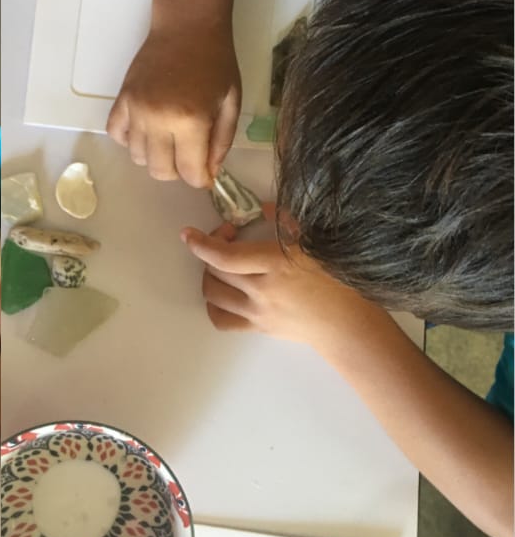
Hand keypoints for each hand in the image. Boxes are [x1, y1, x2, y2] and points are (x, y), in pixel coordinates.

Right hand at [107, 23, 240, 187]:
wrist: (186, 27)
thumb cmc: (215, 62)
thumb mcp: (230, 103)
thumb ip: (220, 142)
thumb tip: (207, 173)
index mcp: (191, 121)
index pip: (190, 173)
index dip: (200, 179)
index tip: (205, 174)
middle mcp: (158, 120)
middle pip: (160, 171)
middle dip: (177, 171)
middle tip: (188, 155)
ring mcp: (136, 110)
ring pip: (137, 157)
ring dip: (155, 155)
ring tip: (169, 138)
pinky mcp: (122, 101)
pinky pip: (116, 135)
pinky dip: (130, 139)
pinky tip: (146, 129)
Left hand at [182, 205, 388, 350]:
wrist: (348, 325)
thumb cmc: (337, 280)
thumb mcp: (316, 242)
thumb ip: (286, 222)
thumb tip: (261, 208)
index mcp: (277, 264)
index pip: (225, 256)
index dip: (201, 244)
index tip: (188, 233)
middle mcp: (262, 290)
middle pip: (216, 270)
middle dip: (211, 250)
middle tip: (226, 238)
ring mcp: (257, 312)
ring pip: (213, 294)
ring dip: (209, 275)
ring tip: (223, 265)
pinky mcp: (257, 328)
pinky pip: (221, 320)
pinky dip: (214, 305)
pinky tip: (223, 293)